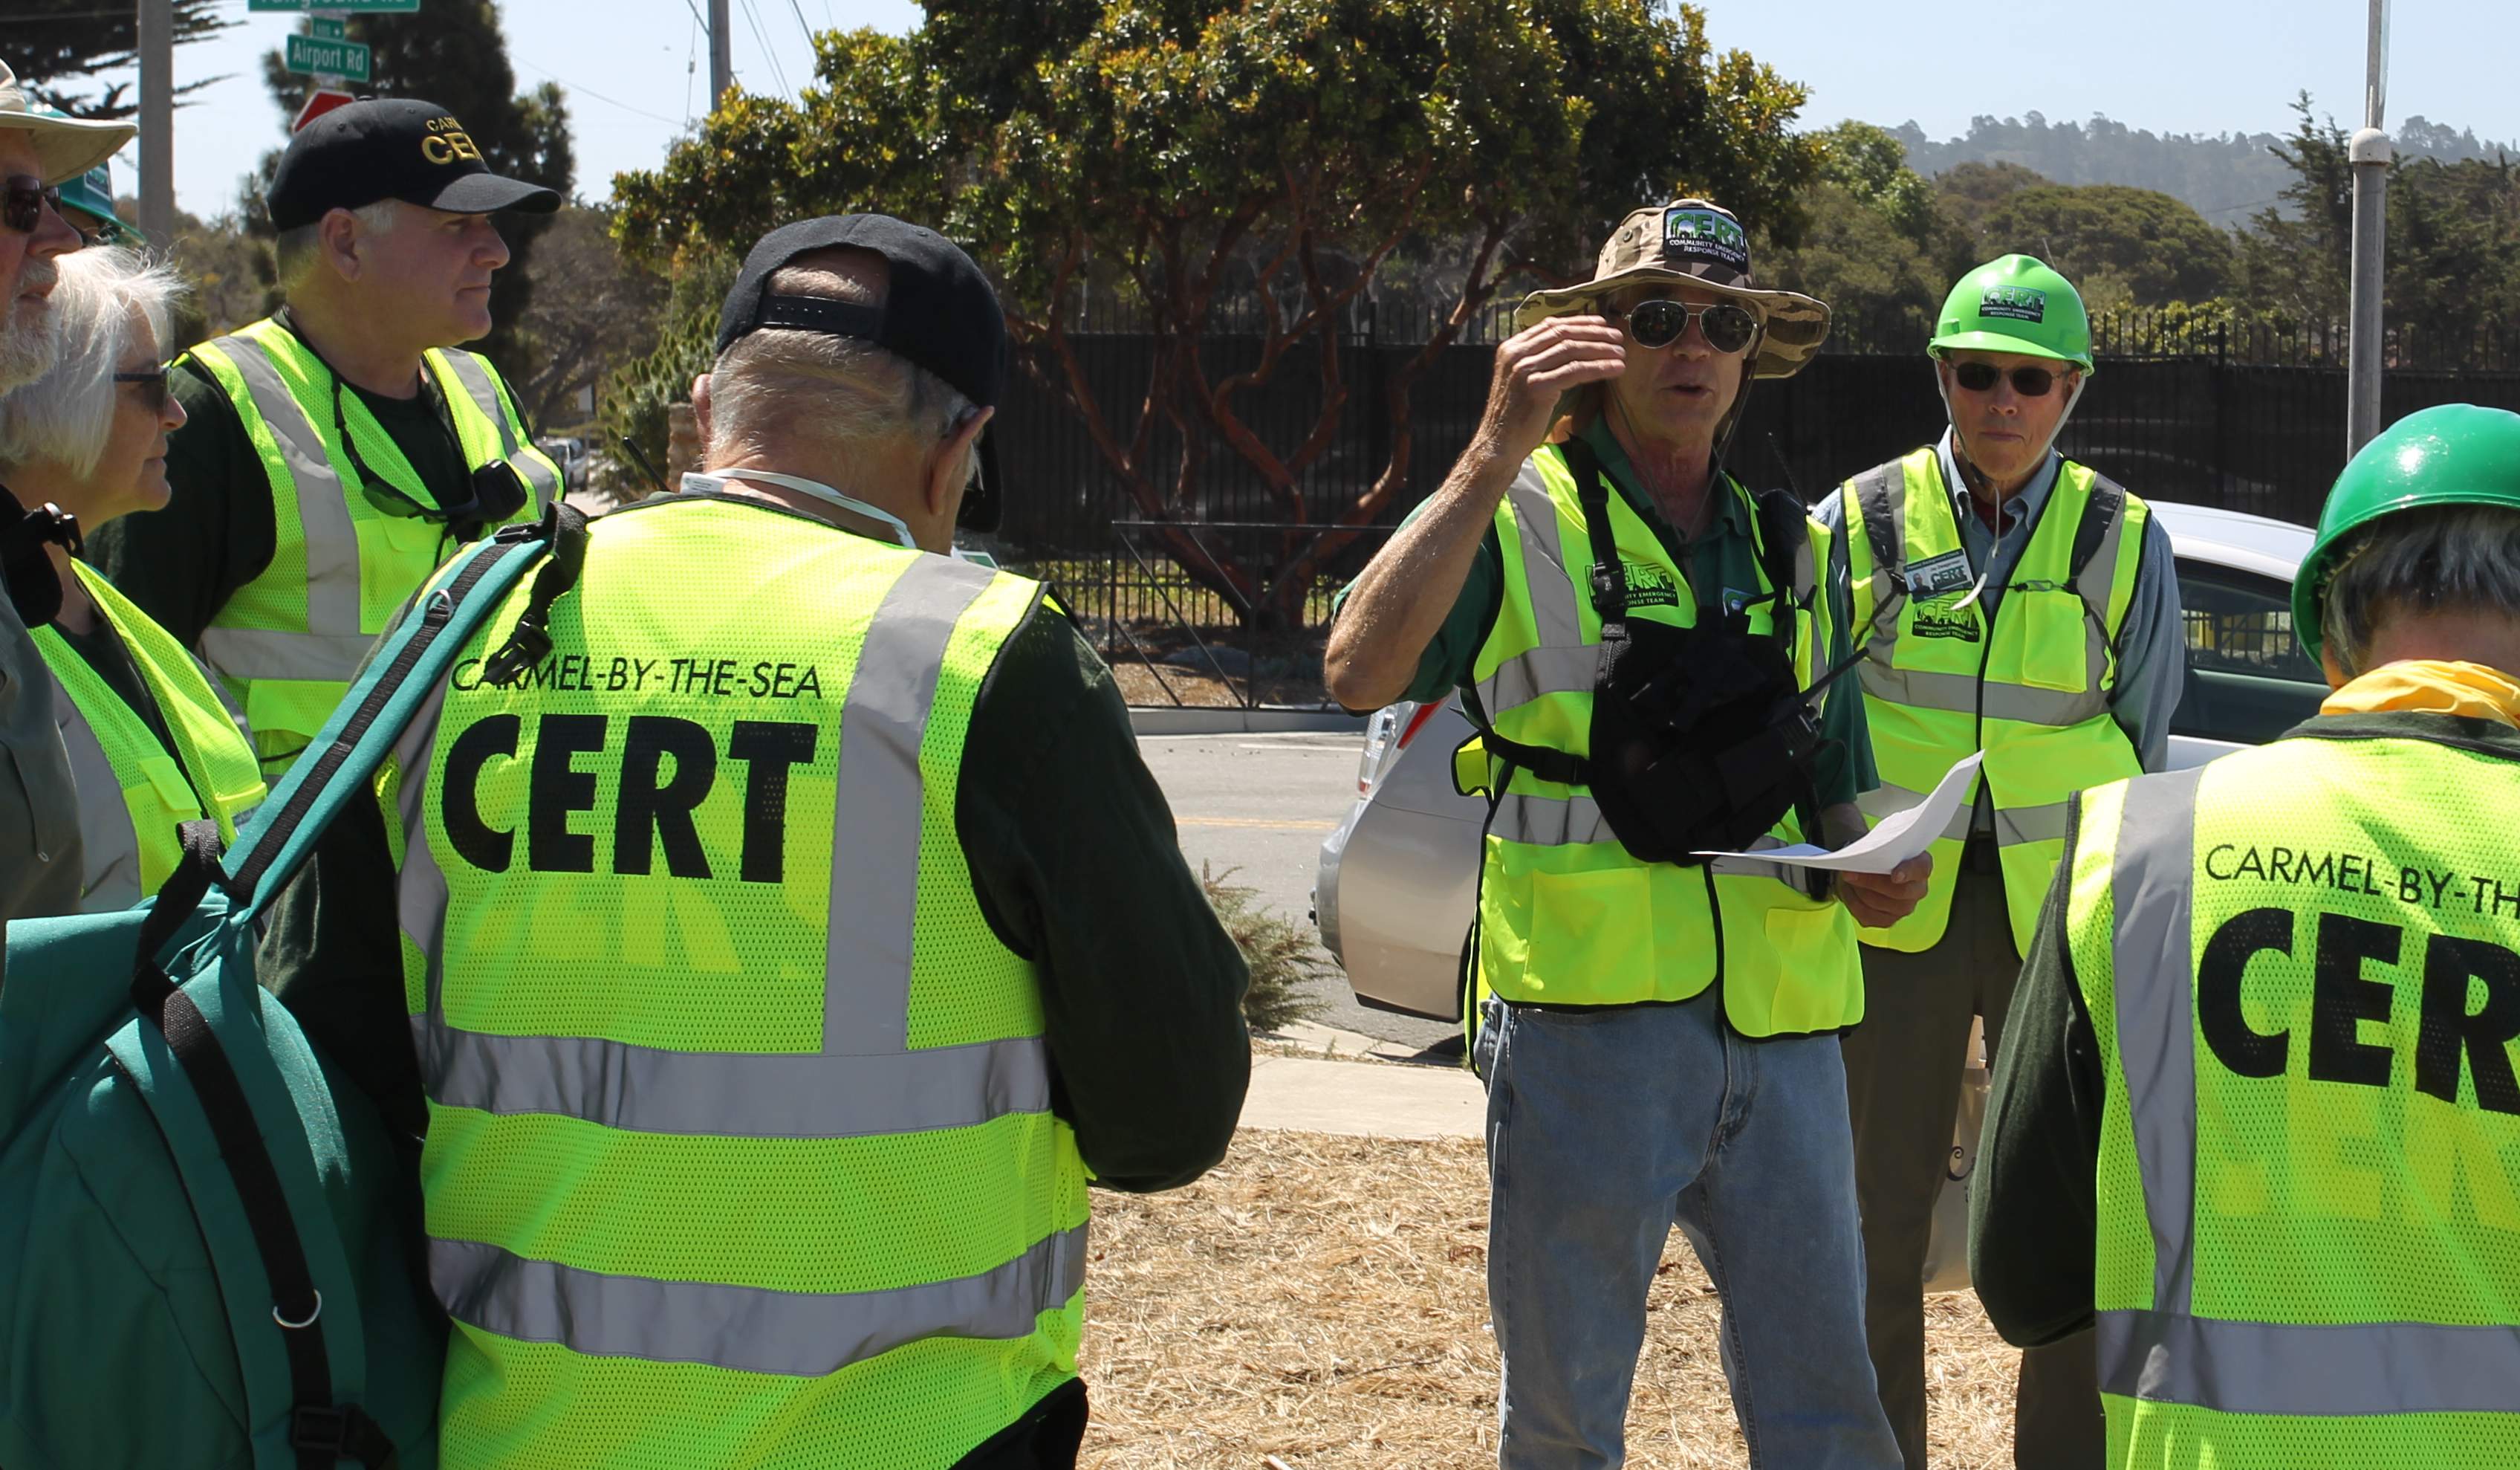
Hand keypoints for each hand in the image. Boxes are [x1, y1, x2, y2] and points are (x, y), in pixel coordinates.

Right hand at [1473, 314, 1627, 467]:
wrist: (1498, 444)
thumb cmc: (1515, 416)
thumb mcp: (1522, 379)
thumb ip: (1539, 360)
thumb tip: (1573, 346)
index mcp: (1511, 348)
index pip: (1550, 325)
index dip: (1579, 321)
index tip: (1601, 323)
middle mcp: (1515, 354)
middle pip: (1562, 334)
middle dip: (1594, 333)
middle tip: (1618, 337)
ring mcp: (1524, 369)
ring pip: (1571, 350)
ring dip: (1601, 350)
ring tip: (1621, 354)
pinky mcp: (1536, 387)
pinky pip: (1574, 371)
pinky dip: (1598, 368)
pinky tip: (1615, 369)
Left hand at [1837, 853, 1931, 928]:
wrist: (1868, 869)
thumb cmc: (1878, 855)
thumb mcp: (1880, 846)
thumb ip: (1876, 851)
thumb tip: (1859, 861)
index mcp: (1921, 866)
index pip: (1921, 869)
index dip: (1909, 872)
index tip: (1895, 876)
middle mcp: (1918, 890)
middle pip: (1899, 892)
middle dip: (1871, 882)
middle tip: (1849, 873)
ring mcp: (1904, 908)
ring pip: (1878, 903)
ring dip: (1858, 890)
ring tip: (1848, 878)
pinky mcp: (1887, 921)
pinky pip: (1867, 915)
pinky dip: (1852, 901)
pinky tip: (1849, 890)